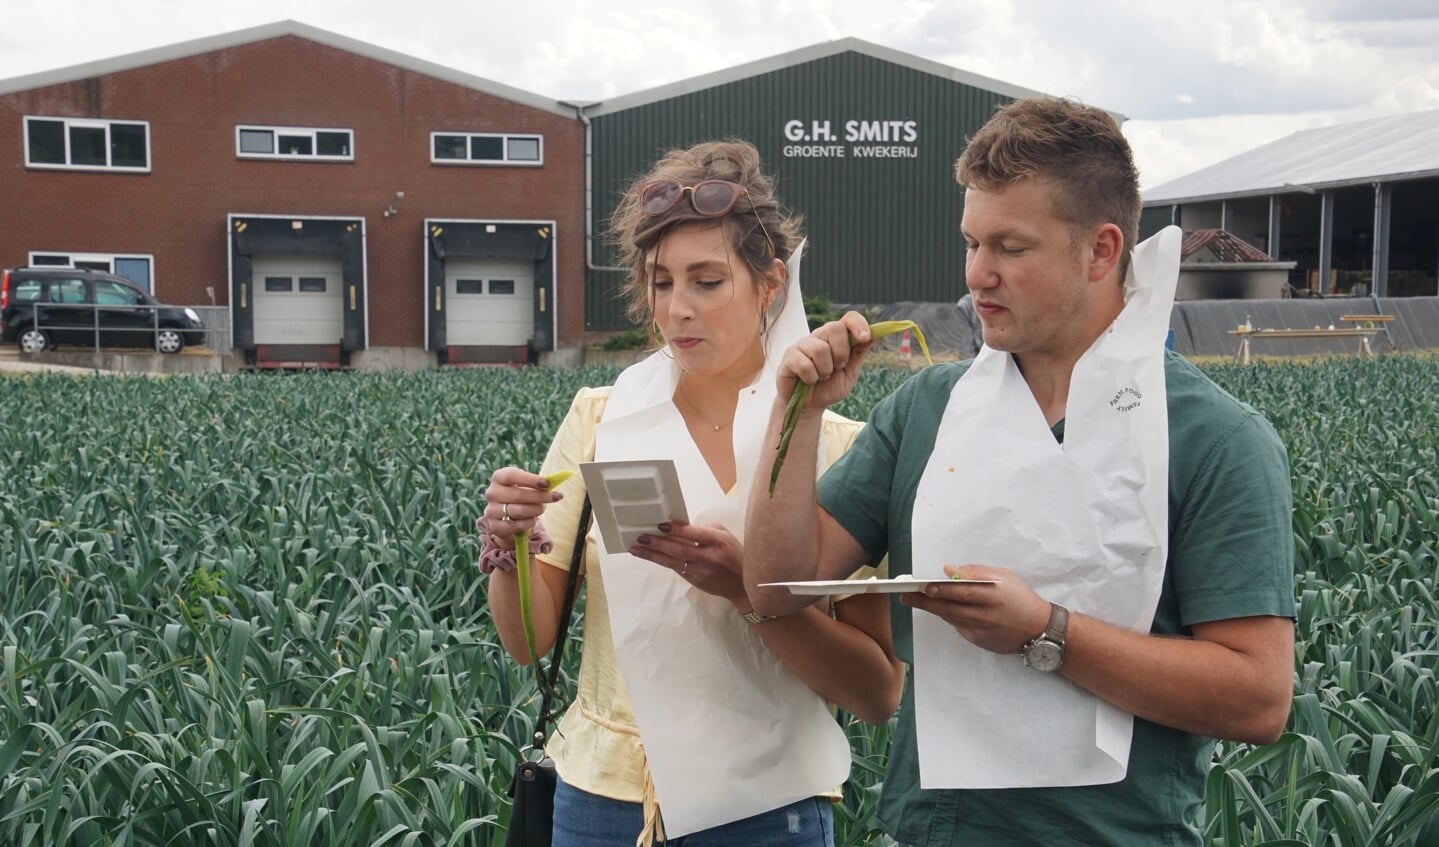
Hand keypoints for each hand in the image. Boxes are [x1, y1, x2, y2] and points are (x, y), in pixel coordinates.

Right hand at [481, 466, 564, 548]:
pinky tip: (533, 519)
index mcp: (499, 477)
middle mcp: (492, 493)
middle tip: (556, 497)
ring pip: (518, 511)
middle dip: (540, 496)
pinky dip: (529, 522)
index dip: (530, 479)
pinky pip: (517, 525)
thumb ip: (538, 484)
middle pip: (518, 495)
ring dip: (536, 510)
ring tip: (542, 508)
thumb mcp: (527, 486)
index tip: (547, 484)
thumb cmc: (520, 495)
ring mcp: (491, 510)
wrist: (506, 517)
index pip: (512, 475)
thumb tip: (554, 481)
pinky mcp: (495, 526)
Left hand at [629, 522, 745, 604]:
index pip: (693, 533)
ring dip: (652, 555)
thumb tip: (681, 527)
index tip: (660, 525)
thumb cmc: (734, 555)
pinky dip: (662, 562)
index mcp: (718, 541)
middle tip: (641, 537)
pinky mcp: (695, 581)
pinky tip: (650, 556)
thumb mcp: (726, 536)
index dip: (675, 529)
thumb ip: (705, 530)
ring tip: (636, 549)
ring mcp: (701, 571)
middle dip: (657, 543)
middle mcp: (709, 557)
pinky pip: (676, 569)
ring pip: (672, 562)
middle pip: (678, 548)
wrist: (743, 584)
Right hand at [778, 311, 872, 410]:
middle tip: (838, 367)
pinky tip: (808, 380)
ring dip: (825, 370)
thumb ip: (858, 354)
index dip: (859, 324)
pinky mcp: (789, 357)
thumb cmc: (828, 388)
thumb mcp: (849, 373)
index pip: (849, 318)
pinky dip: (810, 377)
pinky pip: (804, 363)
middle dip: (841, 352)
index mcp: (836, 338)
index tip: (865, 337)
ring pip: (820, 348)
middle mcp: (819, 337)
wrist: (808, 406)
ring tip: (821, 377)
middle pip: (835, 328)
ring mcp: (802, 345)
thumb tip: (873, 336)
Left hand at [899, 564, 1052, 654]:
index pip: (960, 592)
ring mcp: (981, 631)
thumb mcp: (1004, 577)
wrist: (1039, 629)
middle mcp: (984, 615)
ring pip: (950, 618)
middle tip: (904, 595)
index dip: (939, 590)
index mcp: (992, 595)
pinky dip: (951, 618)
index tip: (922, 586)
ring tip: (915, 599)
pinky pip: (959, 627)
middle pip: (948, 608)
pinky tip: (944, 610)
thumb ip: (976, 572)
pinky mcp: (979, 642)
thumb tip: (950, 570)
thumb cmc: (1021, 597)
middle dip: (924, 602)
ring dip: (933, 609)